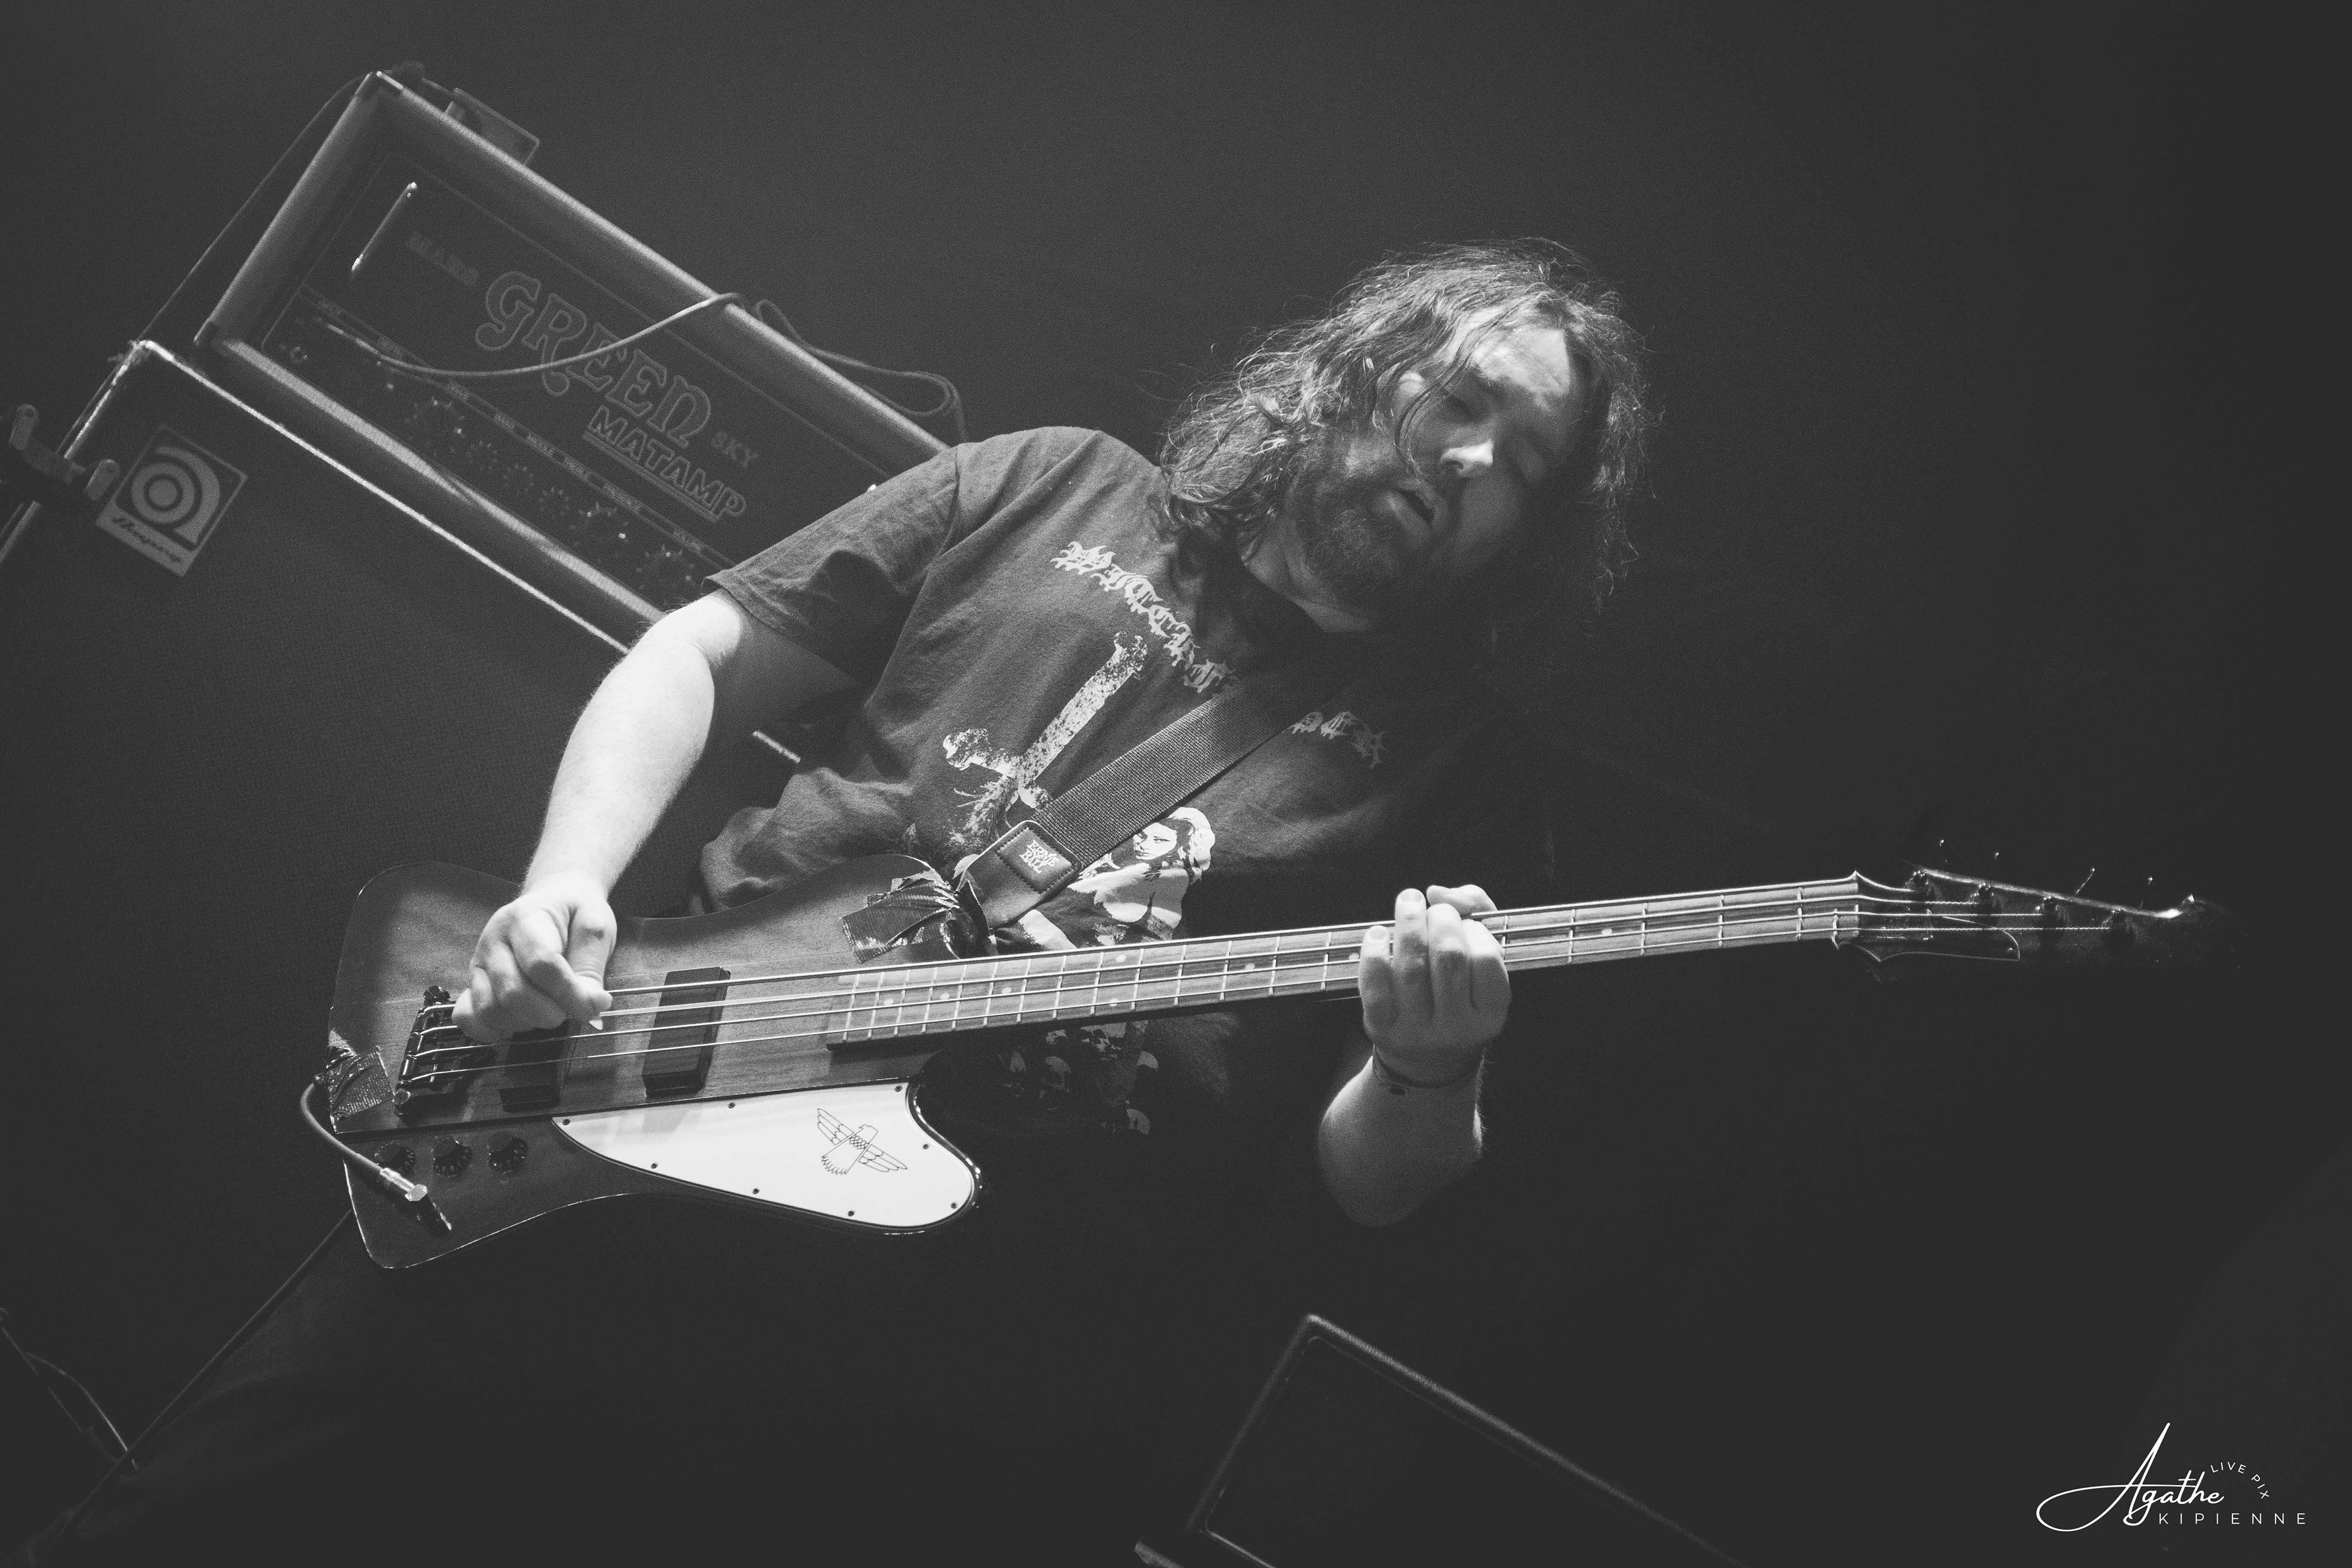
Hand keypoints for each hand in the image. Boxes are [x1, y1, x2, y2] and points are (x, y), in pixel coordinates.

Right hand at [452, 870, 615, 1040]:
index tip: (593, 1008)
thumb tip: (592, 1007)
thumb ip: (591, 968)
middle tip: (569, 1010)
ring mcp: (478, 963)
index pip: (541, 964)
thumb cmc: (574, 914)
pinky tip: (518, 1023)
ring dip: (525, 1023)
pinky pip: (467, 1016)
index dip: (569, 994)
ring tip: (548, 1011)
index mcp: (525, 918)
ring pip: (490, 1009)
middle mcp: (494, 940)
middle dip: (548, 1013)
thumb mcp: (595, 928)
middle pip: (512, 992)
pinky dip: (491, 1029)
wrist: (552, 901)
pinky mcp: (472, 983)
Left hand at [1357, 885, 1507, 1083]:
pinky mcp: (1383, 1029)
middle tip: (1434, 909)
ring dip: (1408, 924)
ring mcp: (1418, 1031)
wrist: (1427, 1060)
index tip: (1464, 921)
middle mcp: (1457, 1027)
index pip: (1487, 960)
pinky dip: (1374, 953)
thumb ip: (1476, 913)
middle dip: (1440, 919)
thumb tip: (1439, 892)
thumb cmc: (1458, 995)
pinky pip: (1376, 987)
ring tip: (1408, 902)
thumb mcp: (1480, 962)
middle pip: (1448, 958)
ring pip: (1411, 968)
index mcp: (1490, 1014)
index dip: (1474, 929)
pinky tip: (1378, 933)